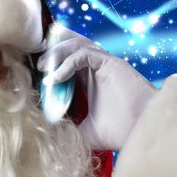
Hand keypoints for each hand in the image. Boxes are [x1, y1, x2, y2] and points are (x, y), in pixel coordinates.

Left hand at [38, 24, 156, 150]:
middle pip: (71, 46)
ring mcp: (105, 64)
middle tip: (38, 64)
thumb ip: (67, 125)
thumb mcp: (84, 131)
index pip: (67, 61)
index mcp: (91, 80)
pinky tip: (56, 78)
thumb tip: (45, 126)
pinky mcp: (111, 63)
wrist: (140, 132)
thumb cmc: (119, 132)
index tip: (36, 75)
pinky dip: (68, 62)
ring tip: (44, 67)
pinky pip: (85, 54)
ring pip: (77, 44)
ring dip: (57, 53)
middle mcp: (98, 69)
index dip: (51, 63)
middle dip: (52, 51)